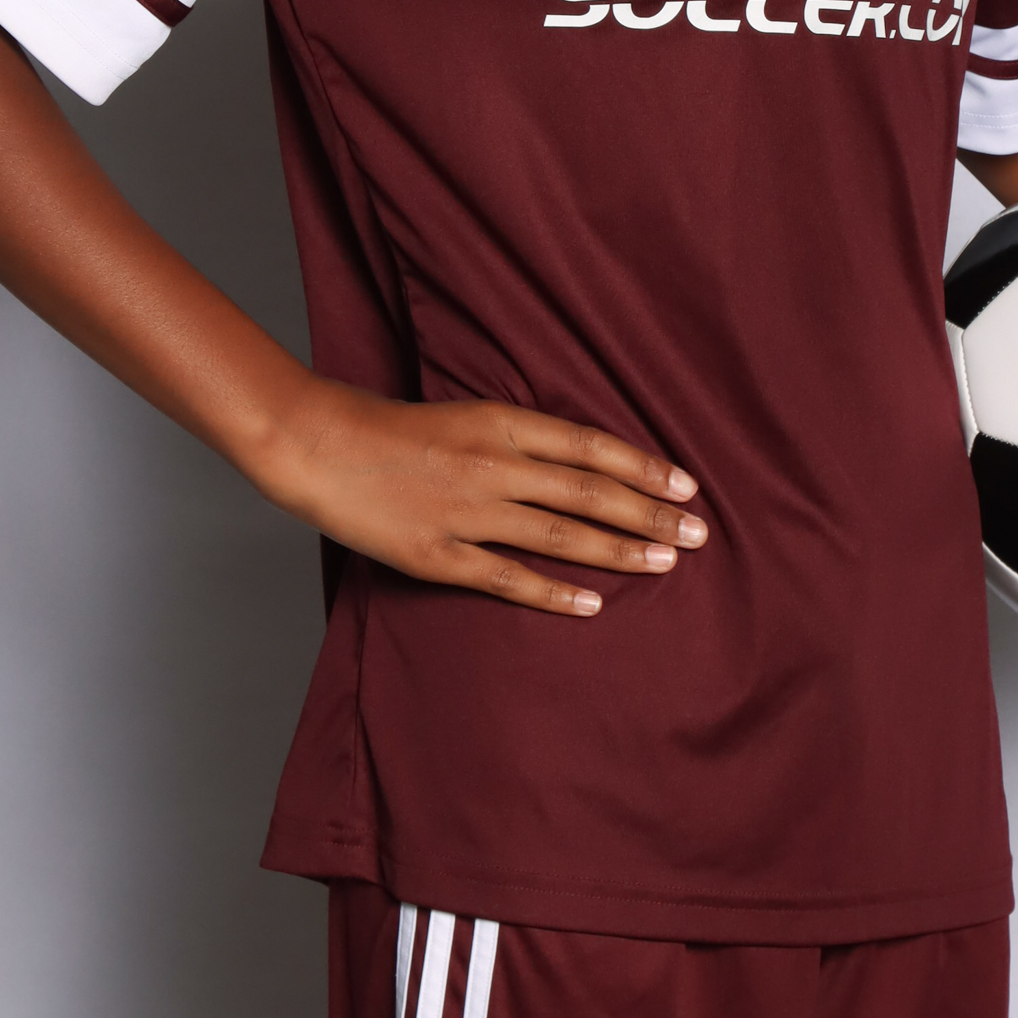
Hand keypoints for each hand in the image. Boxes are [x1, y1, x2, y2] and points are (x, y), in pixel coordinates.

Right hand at [261, 381, 708, 616]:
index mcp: (500, 422)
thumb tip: (581, 458)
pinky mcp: (438, 554)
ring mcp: (467, 512)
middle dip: (650, 513)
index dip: (644, 466)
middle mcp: (493, 464)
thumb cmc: (392, 427)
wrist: (318, 445)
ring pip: (560, 534)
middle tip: (699, 533)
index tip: (686, 484)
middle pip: (590, 491)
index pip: (591, 446)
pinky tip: (594, 603)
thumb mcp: (466, 414)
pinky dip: (554, 593)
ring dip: (619, 550)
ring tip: (666, 562)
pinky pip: (508, 578)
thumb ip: (520, 436)